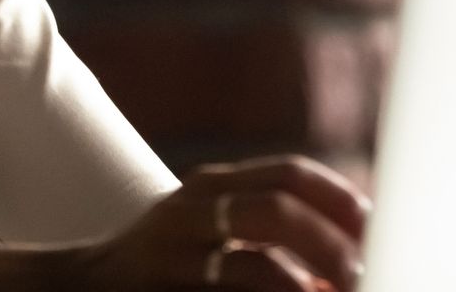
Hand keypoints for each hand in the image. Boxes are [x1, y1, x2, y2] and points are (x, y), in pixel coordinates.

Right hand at [72, 154, 371, 290]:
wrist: (81, 287)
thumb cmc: (170, 261)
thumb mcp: (210, 224)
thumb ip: (268, 225)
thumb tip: (357, 250)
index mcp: (210, 186)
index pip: (286, 174)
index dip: (338, 198)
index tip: (374, 226)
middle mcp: (189, 213)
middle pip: (272, 211)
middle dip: (327, 243)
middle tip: (361, 273)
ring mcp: (171, 260)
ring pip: (251, 269)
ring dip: (302, 288)